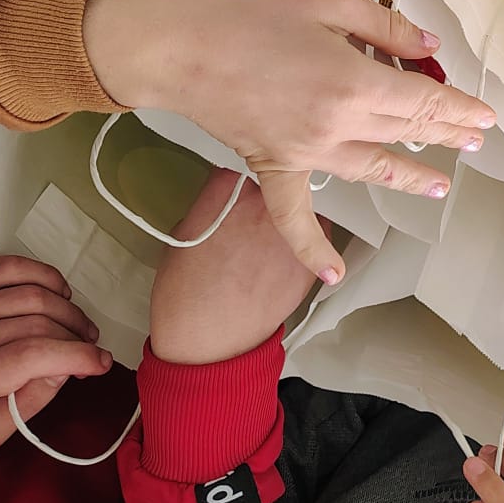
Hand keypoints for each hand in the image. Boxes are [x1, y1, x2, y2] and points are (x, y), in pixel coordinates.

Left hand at [0, 255, 111, 453]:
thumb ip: (22, 407)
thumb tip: (64, 369)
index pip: (31, 355)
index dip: (76, 356)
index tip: (99, 364)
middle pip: (37, 324)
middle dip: (75, 339)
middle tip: (89, 355)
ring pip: (30, 295)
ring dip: (67, 310)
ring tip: (76, 330)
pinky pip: (7, 268)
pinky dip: (41, 274)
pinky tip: (56, 293)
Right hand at [82, 0, 497, 280]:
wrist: (181, 48)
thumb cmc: (254, 16)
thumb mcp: (329, 1)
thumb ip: (384, 26)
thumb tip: (429, 46)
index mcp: (355, 83)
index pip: (424, 102)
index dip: (459, 107)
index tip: (485, 115)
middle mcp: (337, 127)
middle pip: (404, 132)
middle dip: (445, 134)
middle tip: (474, 139)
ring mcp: (305, 154)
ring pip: (370, 171)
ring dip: (409, 178)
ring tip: (440, 185)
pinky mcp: (273, 167)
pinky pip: (295, 217)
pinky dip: (313, 249)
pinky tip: (333, 274)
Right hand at [149, 170, 316, 364]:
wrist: (208, 337)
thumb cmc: (185, 291)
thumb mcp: (185, 232)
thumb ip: (213, 205)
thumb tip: (227, 200)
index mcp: (227, 191)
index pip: (241, 165)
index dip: (239, 180)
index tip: (238, 190)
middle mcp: (265, 203)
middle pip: (278, 181)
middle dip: (271, 192)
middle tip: (256, 217)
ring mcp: (293, 229)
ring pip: (304, 207)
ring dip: (295, 214)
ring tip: (270, 243)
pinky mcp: (311, 257)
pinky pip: (318, 237)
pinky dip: (309, 242)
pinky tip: (284, 260)